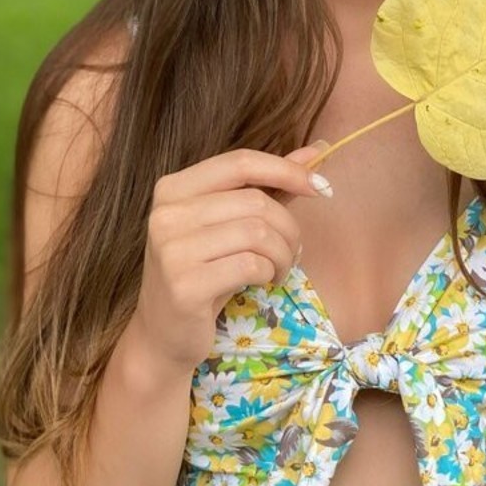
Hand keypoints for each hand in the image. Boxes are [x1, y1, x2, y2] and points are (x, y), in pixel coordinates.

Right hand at [132, 141, 331, 374]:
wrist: (164, 333)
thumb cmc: (204, 271)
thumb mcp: (231, 224)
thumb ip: (270, 185)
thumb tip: (317, 151)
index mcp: (174, 188)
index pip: (240, 162)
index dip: (286, 170)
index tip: (321, 187)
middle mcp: (167, 213)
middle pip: (255, 201)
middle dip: (289, 227)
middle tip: (291, 250)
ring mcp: (171, 250)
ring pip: (258, 233)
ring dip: (283, 254)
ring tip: (278, 268)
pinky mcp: (184, 285)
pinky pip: (250, 265)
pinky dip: (269, 273)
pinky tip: (263, 282)